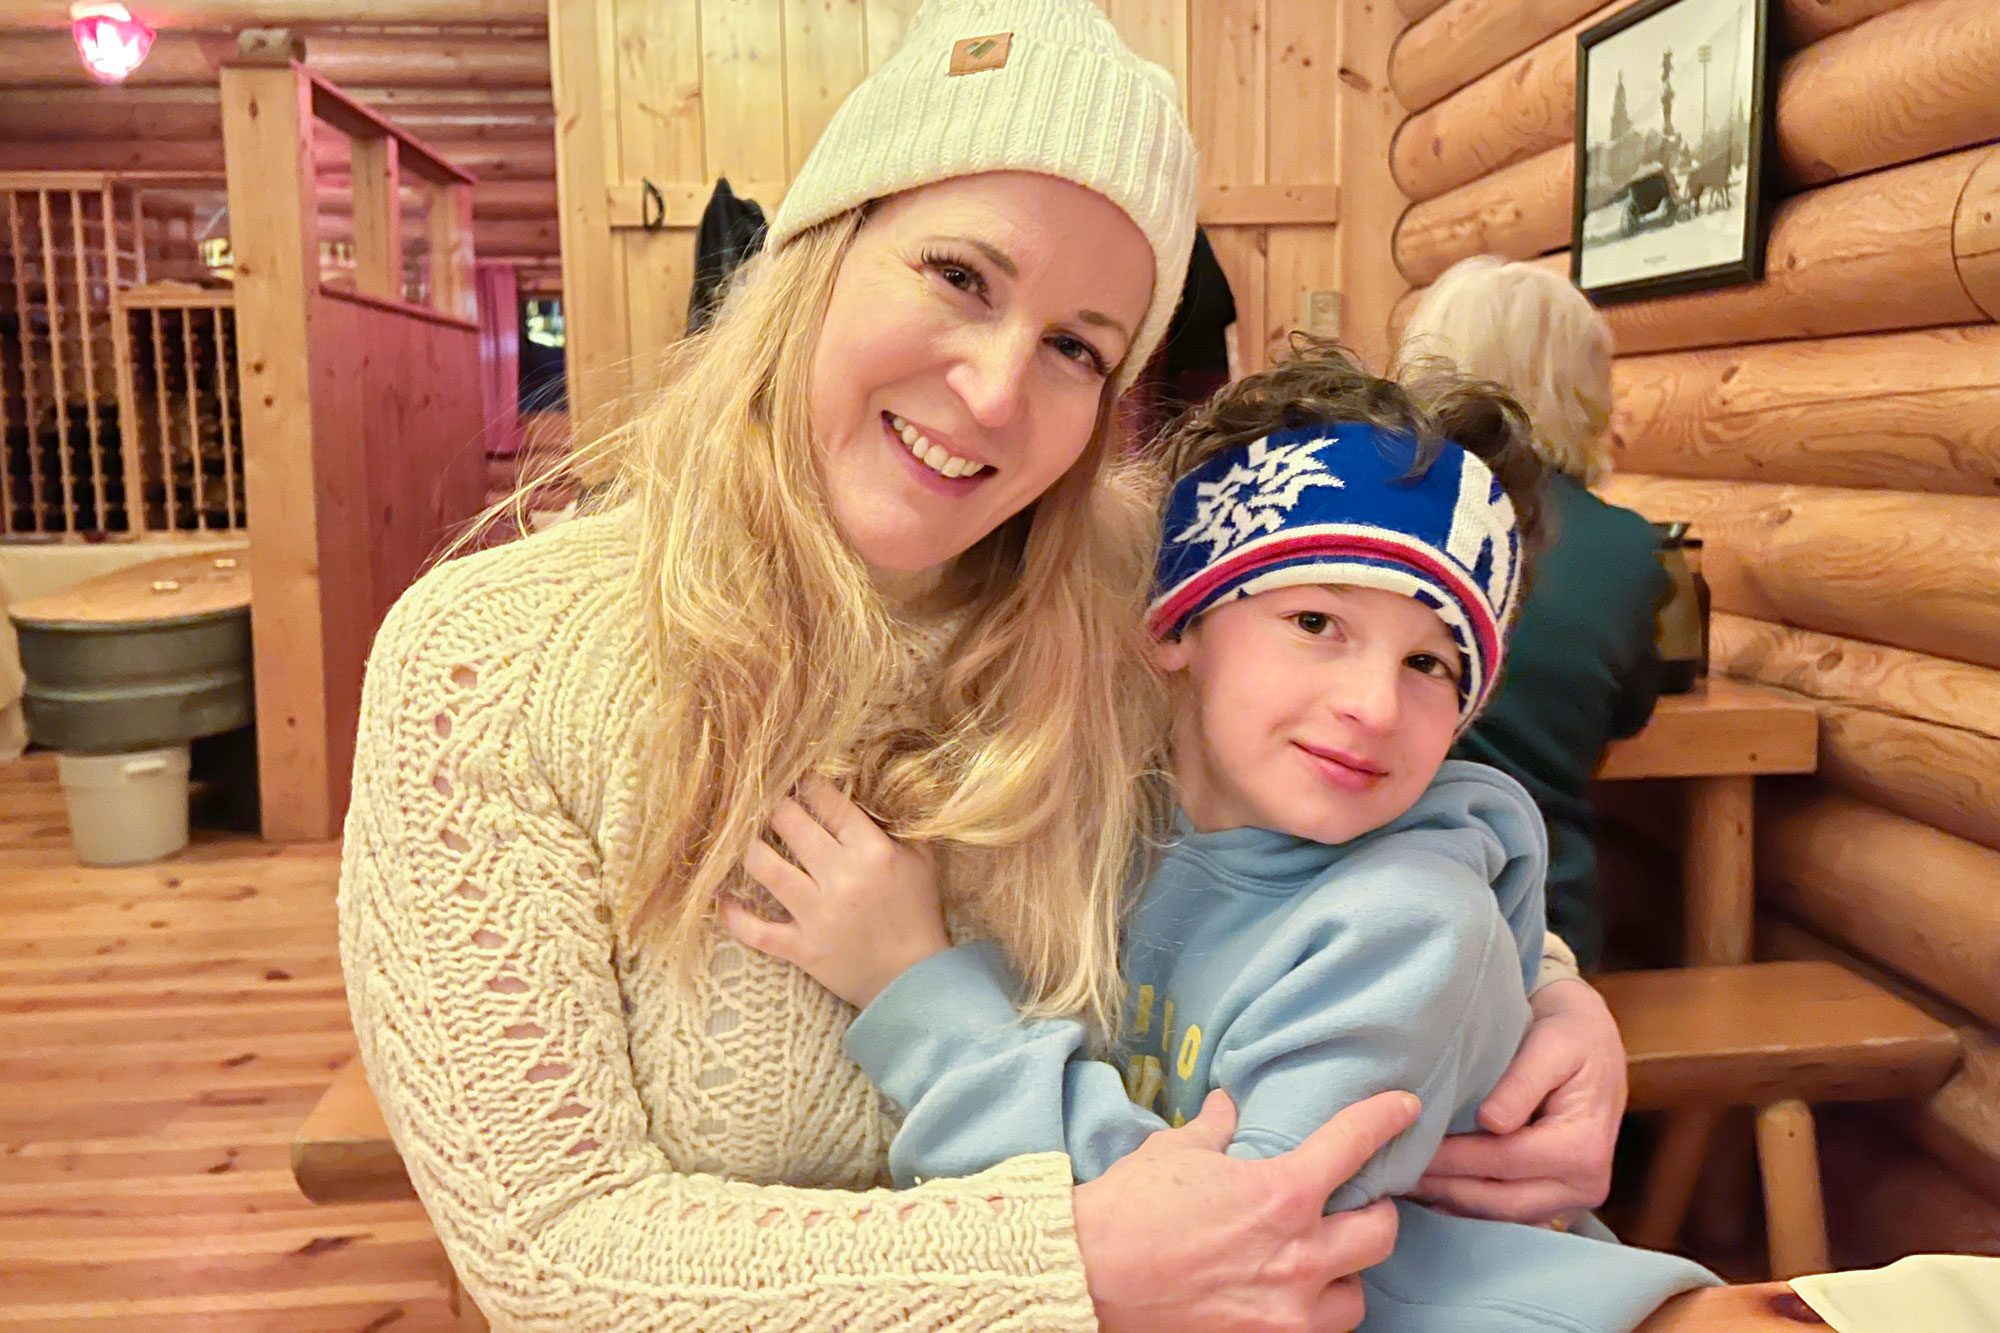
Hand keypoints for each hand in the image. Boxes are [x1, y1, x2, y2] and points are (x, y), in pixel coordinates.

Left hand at [721, 775, 949, 1007]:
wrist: (913, 979)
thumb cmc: (917, 914)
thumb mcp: (920, 861)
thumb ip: (895, 826)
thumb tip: (865, 791)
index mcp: (872, 852)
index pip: (829, 803)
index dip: (806, 783)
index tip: (793, 774)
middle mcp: (841, 878)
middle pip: (790, 824)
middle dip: (772, 805)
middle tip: (762, 797)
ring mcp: (817, 915)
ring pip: (764, 867)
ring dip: (747, 847)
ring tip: (739, 836)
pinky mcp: (801, 948)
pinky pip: (755, 930)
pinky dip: (733, 915)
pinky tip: (722, 898)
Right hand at [1074, 1088, 1418, 1332]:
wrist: (1088, 1277)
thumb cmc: (1129, 1209)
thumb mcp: (1174, 1150)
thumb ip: (1215, 1129)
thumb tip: (1228, 1107)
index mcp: (1282, 1194)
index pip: (1356, 1143)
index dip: (1387, 1118)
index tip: (1405, 1109)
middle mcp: (1300, 1255)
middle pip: (1381, 1232)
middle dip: (1375, 1211)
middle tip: (1357, 1201)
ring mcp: (1288, 1312)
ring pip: (1356, 1296)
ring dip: (1345, 1275)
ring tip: (1324, 1261)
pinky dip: (1310, 1314)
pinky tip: (1290, 1297)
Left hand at [1410, 977, 1626, 1224]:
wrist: (1592, 1040)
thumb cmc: (1570, 1035)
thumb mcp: (1552, 1044)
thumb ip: (1522, 1082)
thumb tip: (1492, 1122)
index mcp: (1584, 1148)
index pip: (1504, 1160)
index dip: (1453, 1158)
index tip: (1407, 1148)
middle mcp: (1584, 1185)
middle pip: (1501, 1200)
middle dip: (1444, 1189)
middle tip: (1392, 1176)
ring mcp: (1572, 1200)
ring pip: (1501, 1216)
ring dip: (1452, 1204)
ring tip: (1403, 1186)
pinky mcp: (1557, 1201)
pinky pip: (1508, 1213)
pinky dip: (1469, 1206)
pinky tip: (1432, 1191)